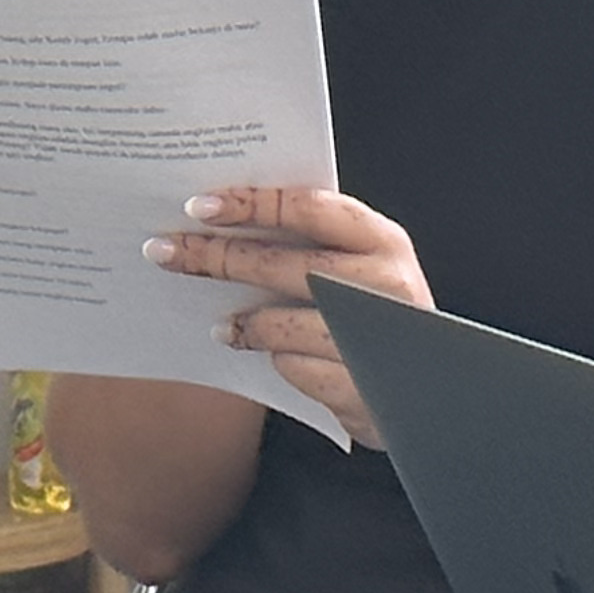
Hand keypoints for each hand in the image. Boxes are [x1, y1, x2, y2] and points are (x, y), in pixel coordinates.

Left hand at [144, 187, 431, 445]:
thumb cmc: (377, 315)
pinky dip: (276, 362)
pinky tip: (265, 357)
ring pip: (285, 324)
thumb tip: (220, 218)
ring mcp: (376, 339)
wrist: (429, 389)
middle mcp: (385, 284)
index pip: (308, 208)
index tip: (198, 206)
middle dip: (219, 257)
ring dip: (245, 324)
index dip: (251, 203)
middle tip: (165, 251)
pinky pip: (298, 369)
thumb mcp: (361, 268)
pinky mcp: (364, 387)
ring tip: (220, 327)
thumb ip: (314, 243)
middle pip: (284, 264)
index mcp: (382, 240)